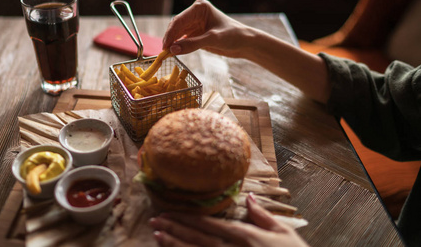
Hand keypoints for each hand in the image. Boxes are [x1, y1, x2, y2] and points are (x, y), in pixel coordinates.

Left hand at [149, 193, 308, 246]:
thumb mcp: (283, 232)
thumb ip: (262, 215)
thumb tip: (247, 196)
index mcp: (244, 236)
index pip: (209, 224)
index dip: (187, 218)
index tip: (170, 211)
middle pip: (197, 238)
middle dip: (174, 228)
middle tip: (154, 221)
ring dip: (175, 245)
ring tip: (157, 236)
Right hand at [162, 0, 253, 57]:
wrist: (245, 43)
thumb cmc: (233, 36)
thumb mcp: (213, 39)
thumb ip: (192, 44)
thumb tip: (172, 50)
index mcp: (199, 8)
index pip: (179, 20)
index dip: (170, 33)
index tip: (165, 46)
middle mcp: (195, 14)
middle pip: (176, 26)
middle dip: (170, 39)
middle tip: (163, 53)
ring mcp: (195, 24)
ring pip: (178, 34)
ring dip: (173, 43)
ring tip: (166, 55)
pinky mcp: (196, 34)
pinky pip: (183, 40)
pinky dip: (178, 47)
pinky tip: (174, 54)